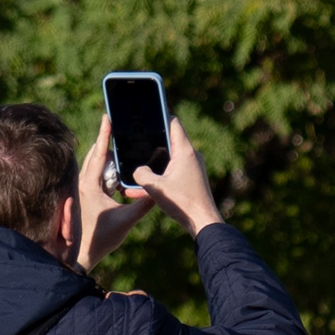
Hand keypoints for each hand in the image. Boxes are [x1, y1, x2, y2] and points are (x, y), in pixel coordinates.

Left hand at [75, 115, 153, 270]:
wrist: (80, 254)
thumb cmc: (101, 238)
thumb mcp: (127, 220)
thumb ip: (144, 204)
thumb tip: (159, 192)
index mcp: (89, 185)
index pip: (98, 153)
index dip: (104, 134)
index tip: (107, 117)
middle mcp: (82, 184)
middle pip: (95, 155)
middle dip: (108, 143)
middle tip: (119, 131)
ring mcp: (81, 189)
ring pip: (95, 166)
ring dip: (108, 158)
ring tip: (122, 151)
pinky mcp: (84, 196)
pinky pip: (95, 177)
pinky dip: (106, 171)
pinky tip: (116, 175)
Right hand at [129, 108, 224, 237]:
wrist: (204, 224)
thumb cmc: (183, 203)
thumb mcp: (155, 186)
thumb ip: (141, 173)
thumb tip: (138, 170)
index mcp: (185, 152)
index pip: (173, 123)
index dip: (160, 115)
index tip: (148, 110)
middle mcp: (191, 157)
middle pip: (168, 142)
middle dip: (150, 142)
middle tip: (134, 139)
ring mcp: (192, 170)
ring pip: (167, 161)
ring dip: (151, 166)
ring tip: (131, 169)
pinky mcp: (191, 182)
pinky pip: (170, 175)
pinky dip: (157, 179)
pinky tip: (138, 191)